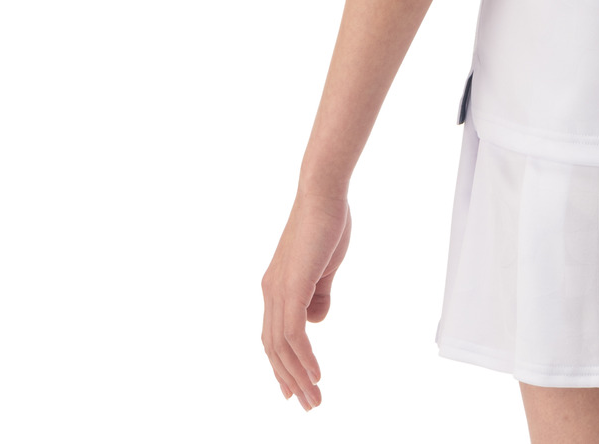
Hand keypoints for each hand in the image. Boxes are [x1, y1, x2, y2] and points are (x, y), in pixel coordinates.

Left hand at [261, 189, 351, 410]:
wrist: (323, 194)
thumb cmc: (326, 223)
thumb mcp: (324, 267)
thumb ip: (318, 294)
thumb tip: (316, 321)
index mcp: (277, 288)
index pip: (274, 337)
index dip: (282, 365)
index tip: (293, 389)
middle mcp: (271, 293)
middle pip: (274, 348)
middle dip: (290, 379)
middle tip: (307, 404)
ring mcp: (279, 290)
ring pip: (282, 347)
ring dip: (298, 375)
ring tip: (315, 397)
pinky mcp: (292, 286)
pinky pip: (293, 333)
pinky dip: (302, 357)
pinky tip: (316, 373)